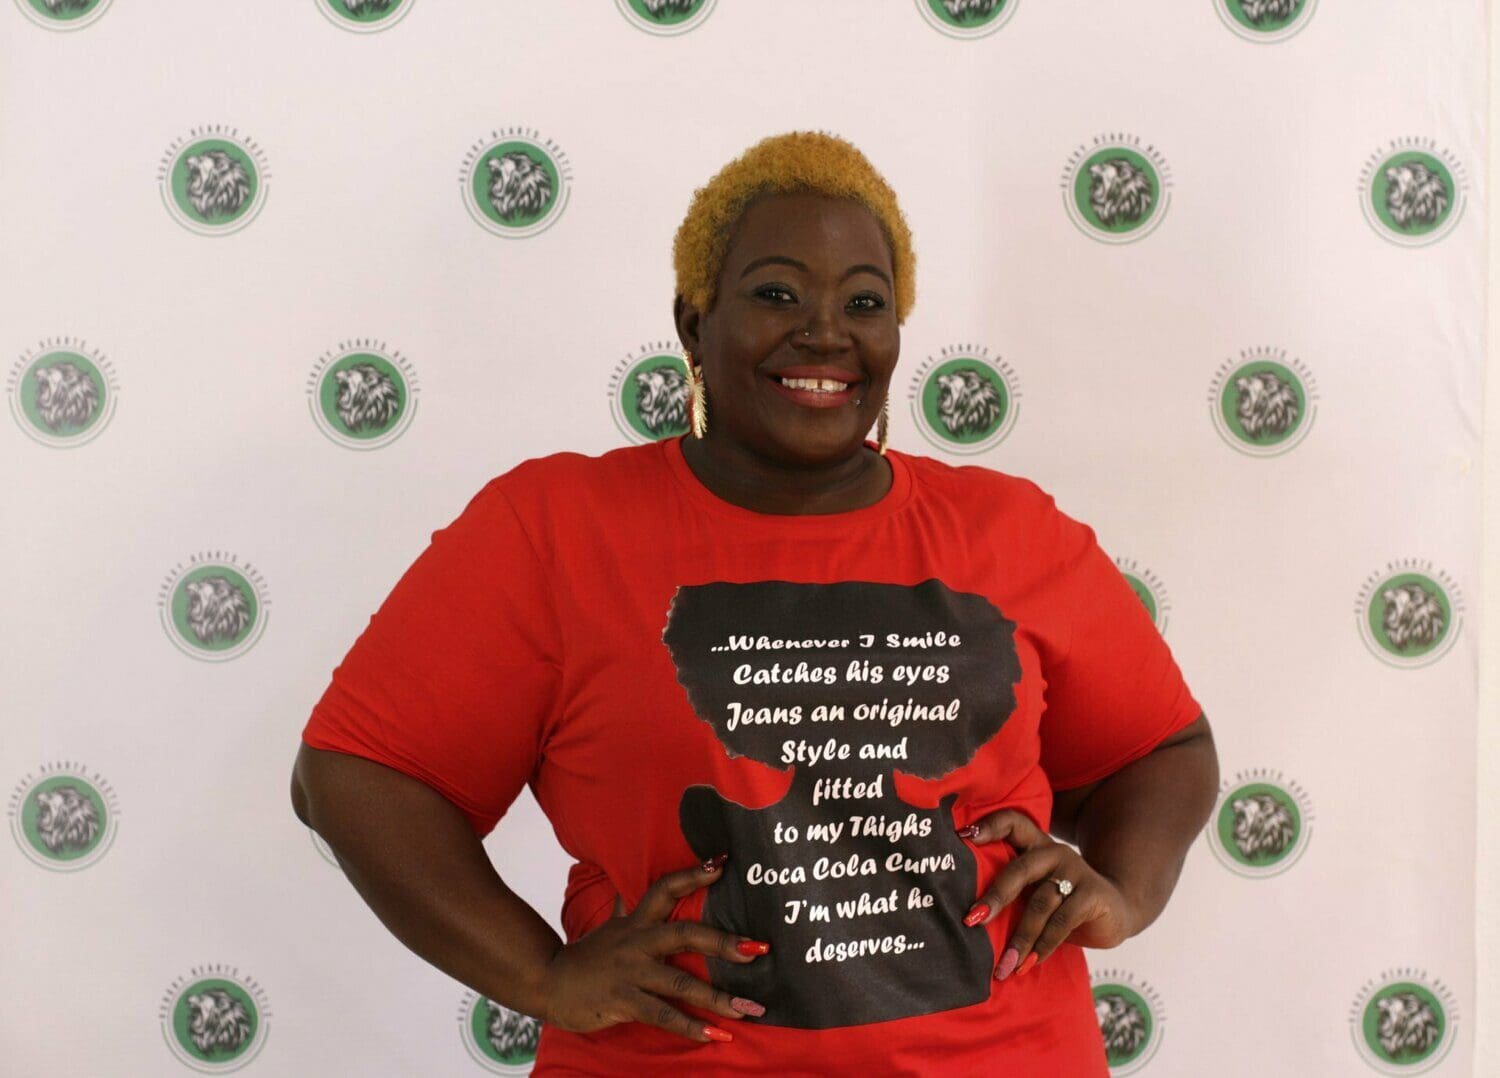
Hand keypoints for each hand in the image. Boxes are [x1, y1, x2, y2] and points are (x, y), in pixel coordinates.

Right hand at [536, 855, 770, 1042]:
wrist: (547, 982)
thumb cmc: (586, 957)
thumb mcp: (609, 927)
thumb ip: (627, 908)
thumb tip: (633, 886)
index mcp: (636, 921)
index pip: (666, 889)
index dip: (694, 874)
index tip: (724, 862)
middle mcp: (636, 941)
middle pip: (684, 933)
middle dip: (724, 942)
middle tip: (759, 949)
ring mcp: (630, 972)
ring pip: (681, 981)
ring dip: (719, 997)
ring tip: (750, 1009)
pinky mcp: (623, 1000)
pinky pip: (662, 1014)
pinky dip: (690, 1026)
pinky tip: (714, 1035)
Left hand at [958, 809, 1141, 979]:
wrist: (1116, 910)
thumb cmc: (1062, 902)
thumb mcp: (1036, 890)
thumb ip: (1012, 891)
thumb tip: (968, 921)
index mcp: (1035, 844)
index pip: (1012, 822)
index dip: (989, 826)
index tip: (962, 837)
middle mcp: (1054, 852)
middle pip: (1018, 870)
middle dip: (994, 897)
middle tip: (973, 921)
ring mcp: (1075, 871)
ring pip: (1039, 904)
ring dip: (1020, 938)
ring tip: (1005, 964)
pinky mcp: (1092, 894)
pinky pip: (1062, 921)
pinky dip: (1043, 946)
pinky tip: (1031, 963)